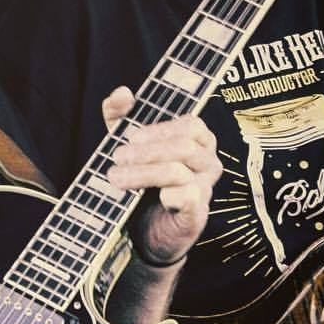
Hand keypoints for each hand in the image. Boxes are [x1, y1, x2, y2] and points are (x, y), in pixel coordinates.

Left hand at [102, 85, 221, 264]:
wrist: (141, 231)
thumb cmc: (140, 181)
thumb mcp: (126, 144)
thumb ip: (120, 116)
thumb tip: (122, 92)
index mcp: (197, 142)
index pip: (191, 124)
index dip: (160, 128)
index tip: (131, 137)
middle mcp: (208, 163)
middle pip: (184, 146)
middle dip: (145, 151)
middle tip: (117, 158)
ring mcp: (205, 189)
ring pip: (179, 170)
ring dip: (142, 172)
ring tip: (116, 177)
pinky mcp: (196, 215)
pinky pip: (189, 197)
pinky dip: (167, 194)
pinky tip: (153, 197)